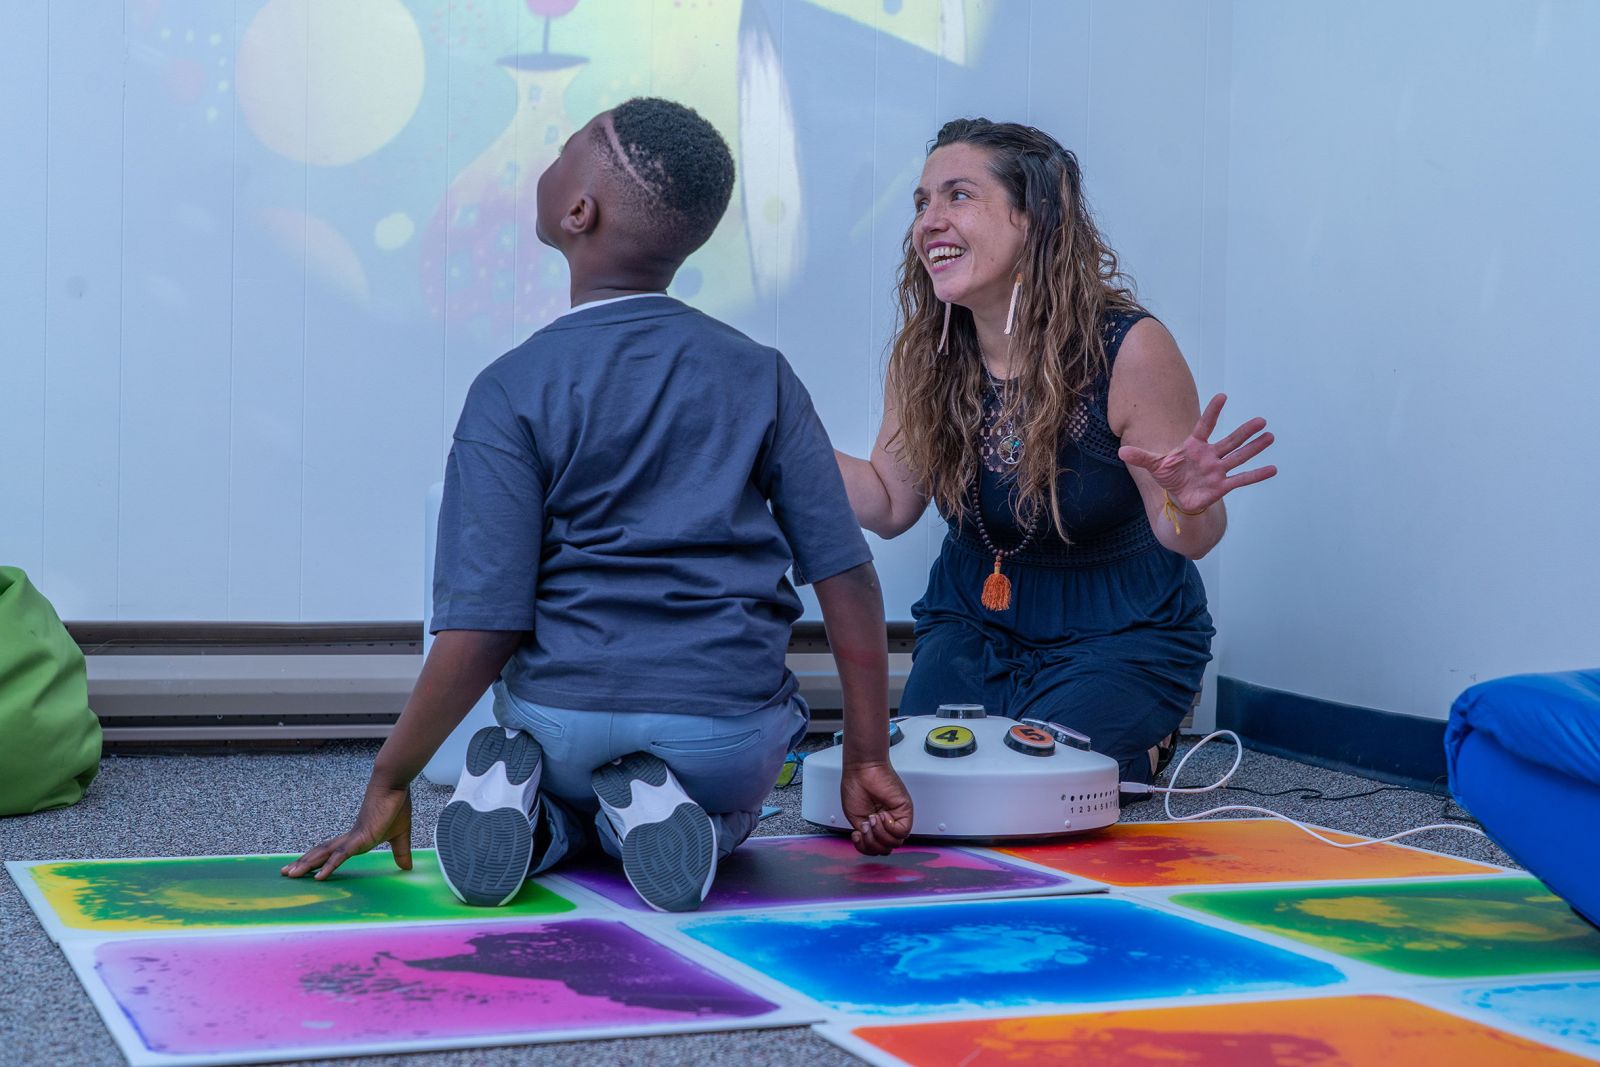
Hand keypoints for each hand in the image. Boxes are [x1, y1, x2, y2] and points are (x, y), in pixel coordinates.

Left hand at [281, 780, 412, 880]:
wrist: (393, 785)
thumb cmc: (395, 805)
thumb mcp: (400, 836)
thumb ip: (401, 852)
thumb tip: (407, 868)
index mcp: (356, 839)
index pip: (331, 851)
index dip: (317, 859)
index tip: (305, 867)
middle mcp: (349, 838)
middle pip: (320, 852)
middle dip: (303, 863)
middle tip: (285, 873)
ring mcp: (352, 839)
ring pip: (323, 854)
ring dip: (306, 864)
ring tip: (290, 875)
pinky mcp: (360, 838)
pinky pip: (341, 856)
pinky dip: (329, 866)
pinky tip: (319, 877)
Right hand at [841, 760, 913, 855]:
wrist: (862, 770)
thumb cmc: (856, 787)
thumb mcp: (856, 818)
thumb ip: (865, 835)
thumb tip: (872, 845)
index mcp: (874, 826)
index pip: (875, 848)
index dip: (865, 848)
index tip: (856, 835)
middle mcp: (886, 823)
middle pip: (885, 849)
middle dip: (872, 843)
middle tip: (864, 827)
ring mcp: (896, 818)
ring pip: (894, 843)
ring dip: (880, 834)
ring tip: (872, 819)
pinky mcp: (905, 812)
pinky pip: (902, 831)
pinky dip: (889, 827)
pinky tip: (882, 815)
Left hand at [1117, 393, 1276, 514]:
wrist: (1178, 497)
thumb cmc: (1170, 476)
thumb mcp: (1154, 466)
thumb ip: (1141, 457)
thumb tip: (1121, 450)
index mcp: (1194, 446)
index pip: (1205, 426)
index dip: (1213, 412)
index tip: (1223, 396)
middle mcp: (1210, 455)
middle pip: (1230, 440)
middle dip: (1245, 431)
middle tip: (1262, 420)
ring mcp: (1218, 470)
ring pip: (1239, 456)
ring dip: (1254, 448)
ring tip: (1270, 437)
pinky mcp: (1222, 486)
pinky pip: (1242, 479)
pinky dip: (1256, 475)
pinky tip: (1273, 468)